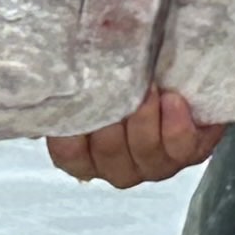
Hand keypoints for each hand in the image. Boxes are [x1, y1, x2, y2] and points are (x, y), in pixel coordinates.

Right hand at [48, 89, 220, 188]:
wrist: (188, 75)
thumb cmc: (136, 74)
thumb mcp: (103, 73)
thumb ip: (75, 78)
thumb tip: (45, 68)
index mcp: (88, 153)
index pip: (67, 154)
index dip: (70, 133)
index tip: (80, 98)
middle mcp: (118, 165)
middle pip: (107, 151)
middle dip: (113, 118)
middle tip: (120, 83)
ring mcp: (154, 164)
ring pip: (143, 151)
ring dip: (145, 118)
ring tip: (149, 88)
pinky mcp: (189, 153)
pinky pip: (179, 147)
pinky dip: (175, 125)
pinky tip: (174, 101)